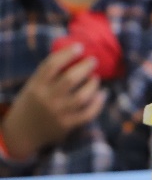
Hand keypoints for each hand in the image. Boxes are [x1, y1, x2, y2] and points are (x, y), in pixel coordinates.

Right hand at [2, 45, 105, 159]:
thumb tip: (73, 55)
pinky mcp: (67, 125)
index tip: (79, 46)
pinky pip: (88, 113)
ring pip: (82, 96)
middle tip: (93, 60)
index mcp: (36, 86)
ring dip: (93, 85)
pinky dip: (98, 103)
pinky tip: (102, 94)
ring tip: (96, 78)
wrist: (22, 132)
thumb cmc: (32, 103)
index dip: (67, 54)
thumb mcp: (33, 87)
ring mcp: (58, 113)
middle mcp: (46, 99)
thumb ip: (48, 75)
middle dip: (85, 67)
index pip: (51, 66)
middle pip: (69, 79)